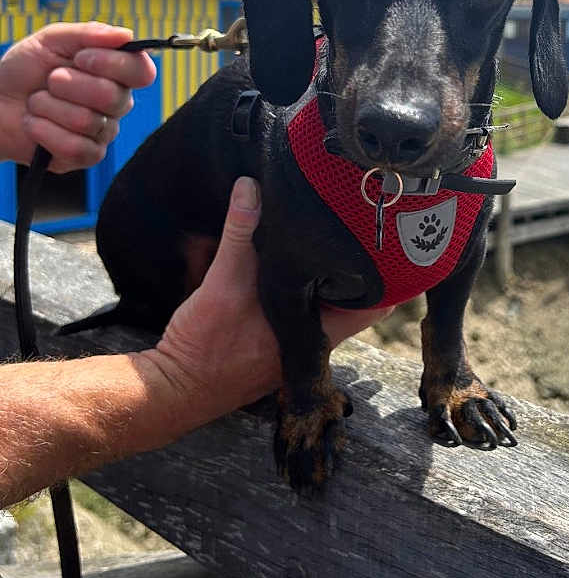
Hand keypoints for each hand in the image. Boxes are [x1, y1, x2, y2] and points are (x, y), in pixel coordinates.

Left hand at [0, 22, 156, 172]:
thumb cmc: (24, 70)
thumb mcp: (51, 40)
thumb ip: (88, 34)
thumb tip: (125, 35)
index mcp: (115, 72)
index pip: (142, 71)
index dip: (114, 64)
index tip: (81, 58)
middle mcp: (115, 103)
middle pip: (113, 97)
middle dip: (70, 85)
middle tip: (50, 81)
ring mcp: (102, 132)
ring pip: (88, 122)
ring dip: (50, 107)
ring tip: (36, 102)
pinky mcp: (86, 156)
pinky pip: (76, 148)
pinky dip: (45, 132)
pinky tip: (34, 124)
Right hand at [149, 177, 384, 428]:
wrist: (173, 390)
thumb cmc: (202, 346)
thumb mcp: (222, 283)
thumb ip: (239, 235)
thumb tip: (250, 187)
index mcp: (315, 333)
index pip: (373, 306)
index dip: (385, 277)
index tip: (386, 244)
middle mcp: (310, 344)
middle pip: (349, 302)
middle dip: (350, 269)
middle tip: (355, 231)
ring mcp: (290, 348)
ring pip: (321, 309)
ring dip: (320, 280)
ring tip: (326, 241)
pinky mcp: (269, 347)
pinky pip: (294, 316)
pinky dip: (294, 293)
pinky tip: (284, 268)